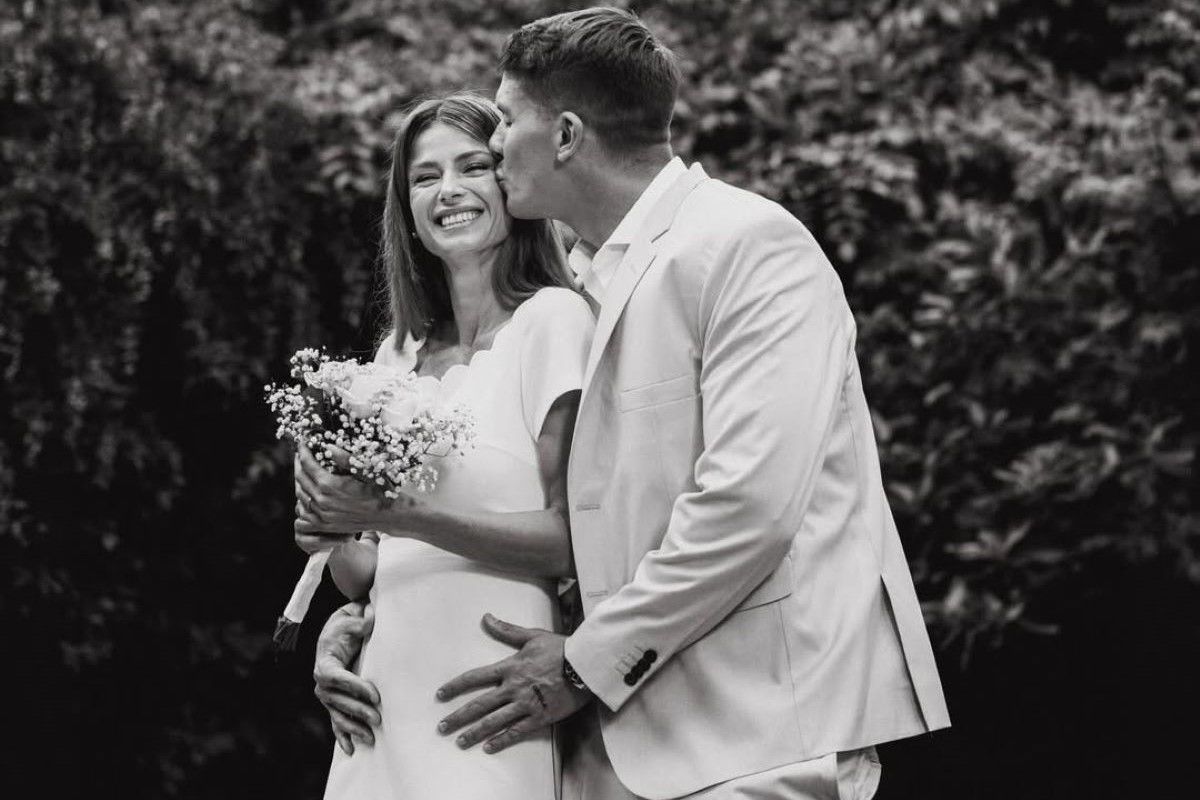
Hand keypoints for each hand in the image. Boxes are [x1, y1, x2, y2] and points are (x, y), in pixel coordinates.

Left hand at [294, 444, 409, 547]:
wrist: (387, 515)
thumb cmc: (379, 489)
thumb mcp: (365, 469)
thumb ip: (344, 458)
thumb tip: (328, 447)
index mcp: (329, 485)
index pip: (307, 464)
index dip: (303, 451)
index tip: (303, 443)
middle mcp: (322, 501)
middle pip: (300, 478)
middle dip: (299, 464)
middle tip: (300, 454)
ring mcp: (322, 515)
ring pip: (300, 495)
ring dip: (300, 481)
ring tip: (303, 471)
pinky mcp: (325, 525)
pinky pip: (304, 512)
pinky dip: (302, 500)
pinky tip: (307, 493)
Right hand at [313, 602, 382, 754]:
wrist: (333, 638)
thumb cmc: (343, 629)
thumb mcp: (349, 620)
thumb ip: (360, 621)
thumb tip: (370, 618)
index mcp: (325, 665)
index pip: (339, 678)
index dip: (356, 687)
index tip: (375, 694)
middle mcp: (322, 685)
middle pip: (340, 701)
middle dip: (359, 711)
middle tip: (378, 719)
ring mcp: (327, 698)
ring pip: (339, 716)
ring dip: (354, 728)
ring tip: (371, 738)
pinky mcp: (333, 705)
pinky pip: (335, 723)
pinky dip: (342, 737)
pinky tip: (351, 750)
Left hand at [435, 614, 590, 753]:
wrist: (586, 664)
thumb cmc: (561, 648)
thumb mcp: (532, 635)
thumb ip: (506, 629)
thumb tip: (486, 617)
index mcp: (510, 667)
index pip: (475, 677)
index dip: (455, 686)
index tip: (440, 695)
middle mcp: (513, 687)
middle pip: (479, 704)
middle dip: (458, 716)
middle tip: (441, 727)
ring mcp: (526, 704)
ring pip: (494, 721)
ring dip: (474, 732)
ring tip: (459, 742)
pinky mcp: (540, 717)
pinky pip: (517, 731)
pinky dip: (502, 740)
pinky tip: (488, 748)